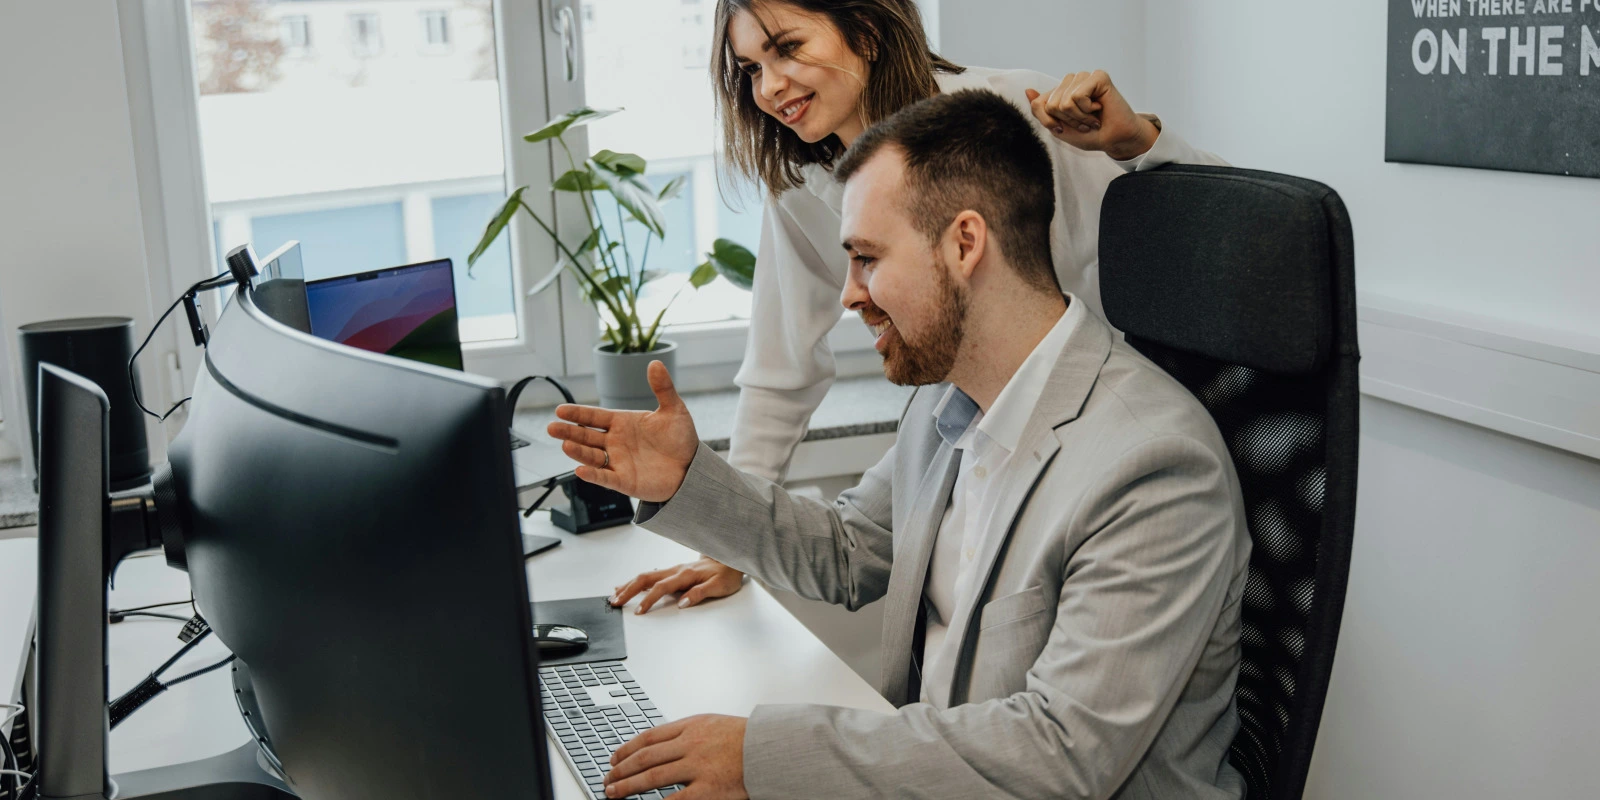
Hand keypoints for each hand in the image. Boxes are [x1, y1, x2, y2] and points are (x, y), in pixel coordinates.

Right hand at [547, 361, 698, 502]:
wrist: (692, 468)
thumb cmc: (680, 439)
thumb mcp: (674, 410)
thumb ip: (663, 388)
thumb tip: (655, 363)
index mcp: (622, 423)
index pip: (594, 417)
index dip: (577, 414)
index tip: (560, 410)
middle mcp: (615, 442)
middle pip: (586, 436)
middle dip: (569, 432)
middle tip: (552, 427)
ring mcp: (618, 462)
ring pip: (592, 456)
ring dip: (578, 451)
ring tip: (565, 444)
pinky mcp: (624, 481)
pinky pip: (605, 478)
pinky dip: (593, 475)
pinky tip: (581, 470)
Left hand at [605, 714, 747, 799]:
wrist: (773, 749)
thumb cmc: (747, 738)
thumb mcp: (713, 724)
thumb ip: (687, 732)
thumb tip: (658, 744)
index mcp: (691, 726)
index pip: (648, 737)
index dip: (627, 749)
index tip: (614, 758)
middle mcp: (690, 744)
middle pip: (644, 757)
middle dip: (621, 769)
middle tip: (607, 779)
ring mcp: (697, 768)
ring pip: (652, 777)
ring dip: (627, 785)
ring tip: (613, 793)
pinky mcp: (707, 790)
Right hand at [610, 557, 746, 613]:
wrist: (730, 559)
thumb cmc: (726, 574)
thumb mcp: (719, 586)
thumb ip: (700, 593)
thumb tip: (682, 602)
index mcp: (685, 575)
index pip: (661, 588)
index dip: (649, 600)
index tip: (639, 611)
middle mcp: (676, 570)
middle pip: (646, 578)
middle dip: (629, 590)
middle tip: (615, 602)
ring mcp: (673, 570)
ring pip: (646, 575)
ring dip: (629, 585)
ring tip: (615, 594)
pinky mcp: (673, 572)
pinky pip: (651, 575)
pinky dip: (637, 581)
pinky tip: (629, 585)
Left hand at [1025, 70, 1157, 160]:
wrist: (1114, 139)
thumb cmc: (1090, 134)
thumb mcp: (1058, 128)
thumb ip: (1041, 111)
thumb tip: (1027, 90)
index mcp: (1059, 91)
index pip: (1038, 104)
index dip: (1050, 123)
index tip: (1066, 128)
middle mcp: (1071, 81)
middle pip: (1051, 105)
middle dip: (1068, 121)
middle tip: (1085, 122)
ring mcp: (1084, 76)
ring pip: (1064, 102)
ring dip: (1079, 117)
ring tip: (1092, 117)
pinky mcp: (1098, 76)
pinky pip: (1078, 96)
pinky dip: (1087, 110)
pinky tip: (1099, 108)